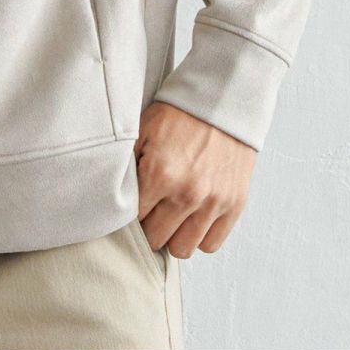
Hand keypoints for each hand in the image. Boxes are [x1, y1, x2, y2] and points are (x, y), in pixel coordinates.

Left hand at [133, 100, 256, 257]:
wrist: (223, 100)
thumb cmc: (180, 114)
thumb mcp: (144, 130)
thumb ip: (128, 165)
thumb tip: (114, 196)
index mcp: (160, 173)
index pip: (134, 220)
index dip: (131, 215)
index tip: (134, 206)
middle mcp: (187, 193)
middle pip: (156, 239)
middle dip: (151, 227)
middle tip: (152, 210)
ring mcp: (213, 202)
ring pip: (183, 249)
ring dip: (174, 235)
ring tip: (173, 216)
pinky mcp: (234, 205)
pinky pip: (211, 244)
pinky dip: (200, 236)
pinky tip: (194, 217)